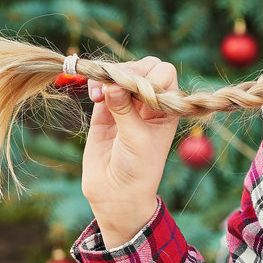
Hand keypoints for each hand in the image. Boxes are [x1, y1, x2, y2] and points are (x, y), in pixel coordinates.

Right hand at [81, 57, 179, 234]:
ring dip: (110, 75)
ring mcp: (126, 105)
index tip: (140, 92)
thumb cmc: (137, 169)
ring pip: (121, 73)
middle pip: (143, 68)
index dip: (152, 76)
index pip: (164, 74)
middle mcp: (149, 103)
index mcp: (167, 108)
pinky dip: (97, 83)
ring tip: (100, 94)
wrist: (116, 194)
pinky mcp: (104, 111)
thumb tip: (113, 83)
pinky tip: (95, 95)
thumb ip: (125, 109)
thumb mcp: (135, 139)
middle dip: (130, 70)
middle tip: (119, 87)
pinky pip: (102, 86)